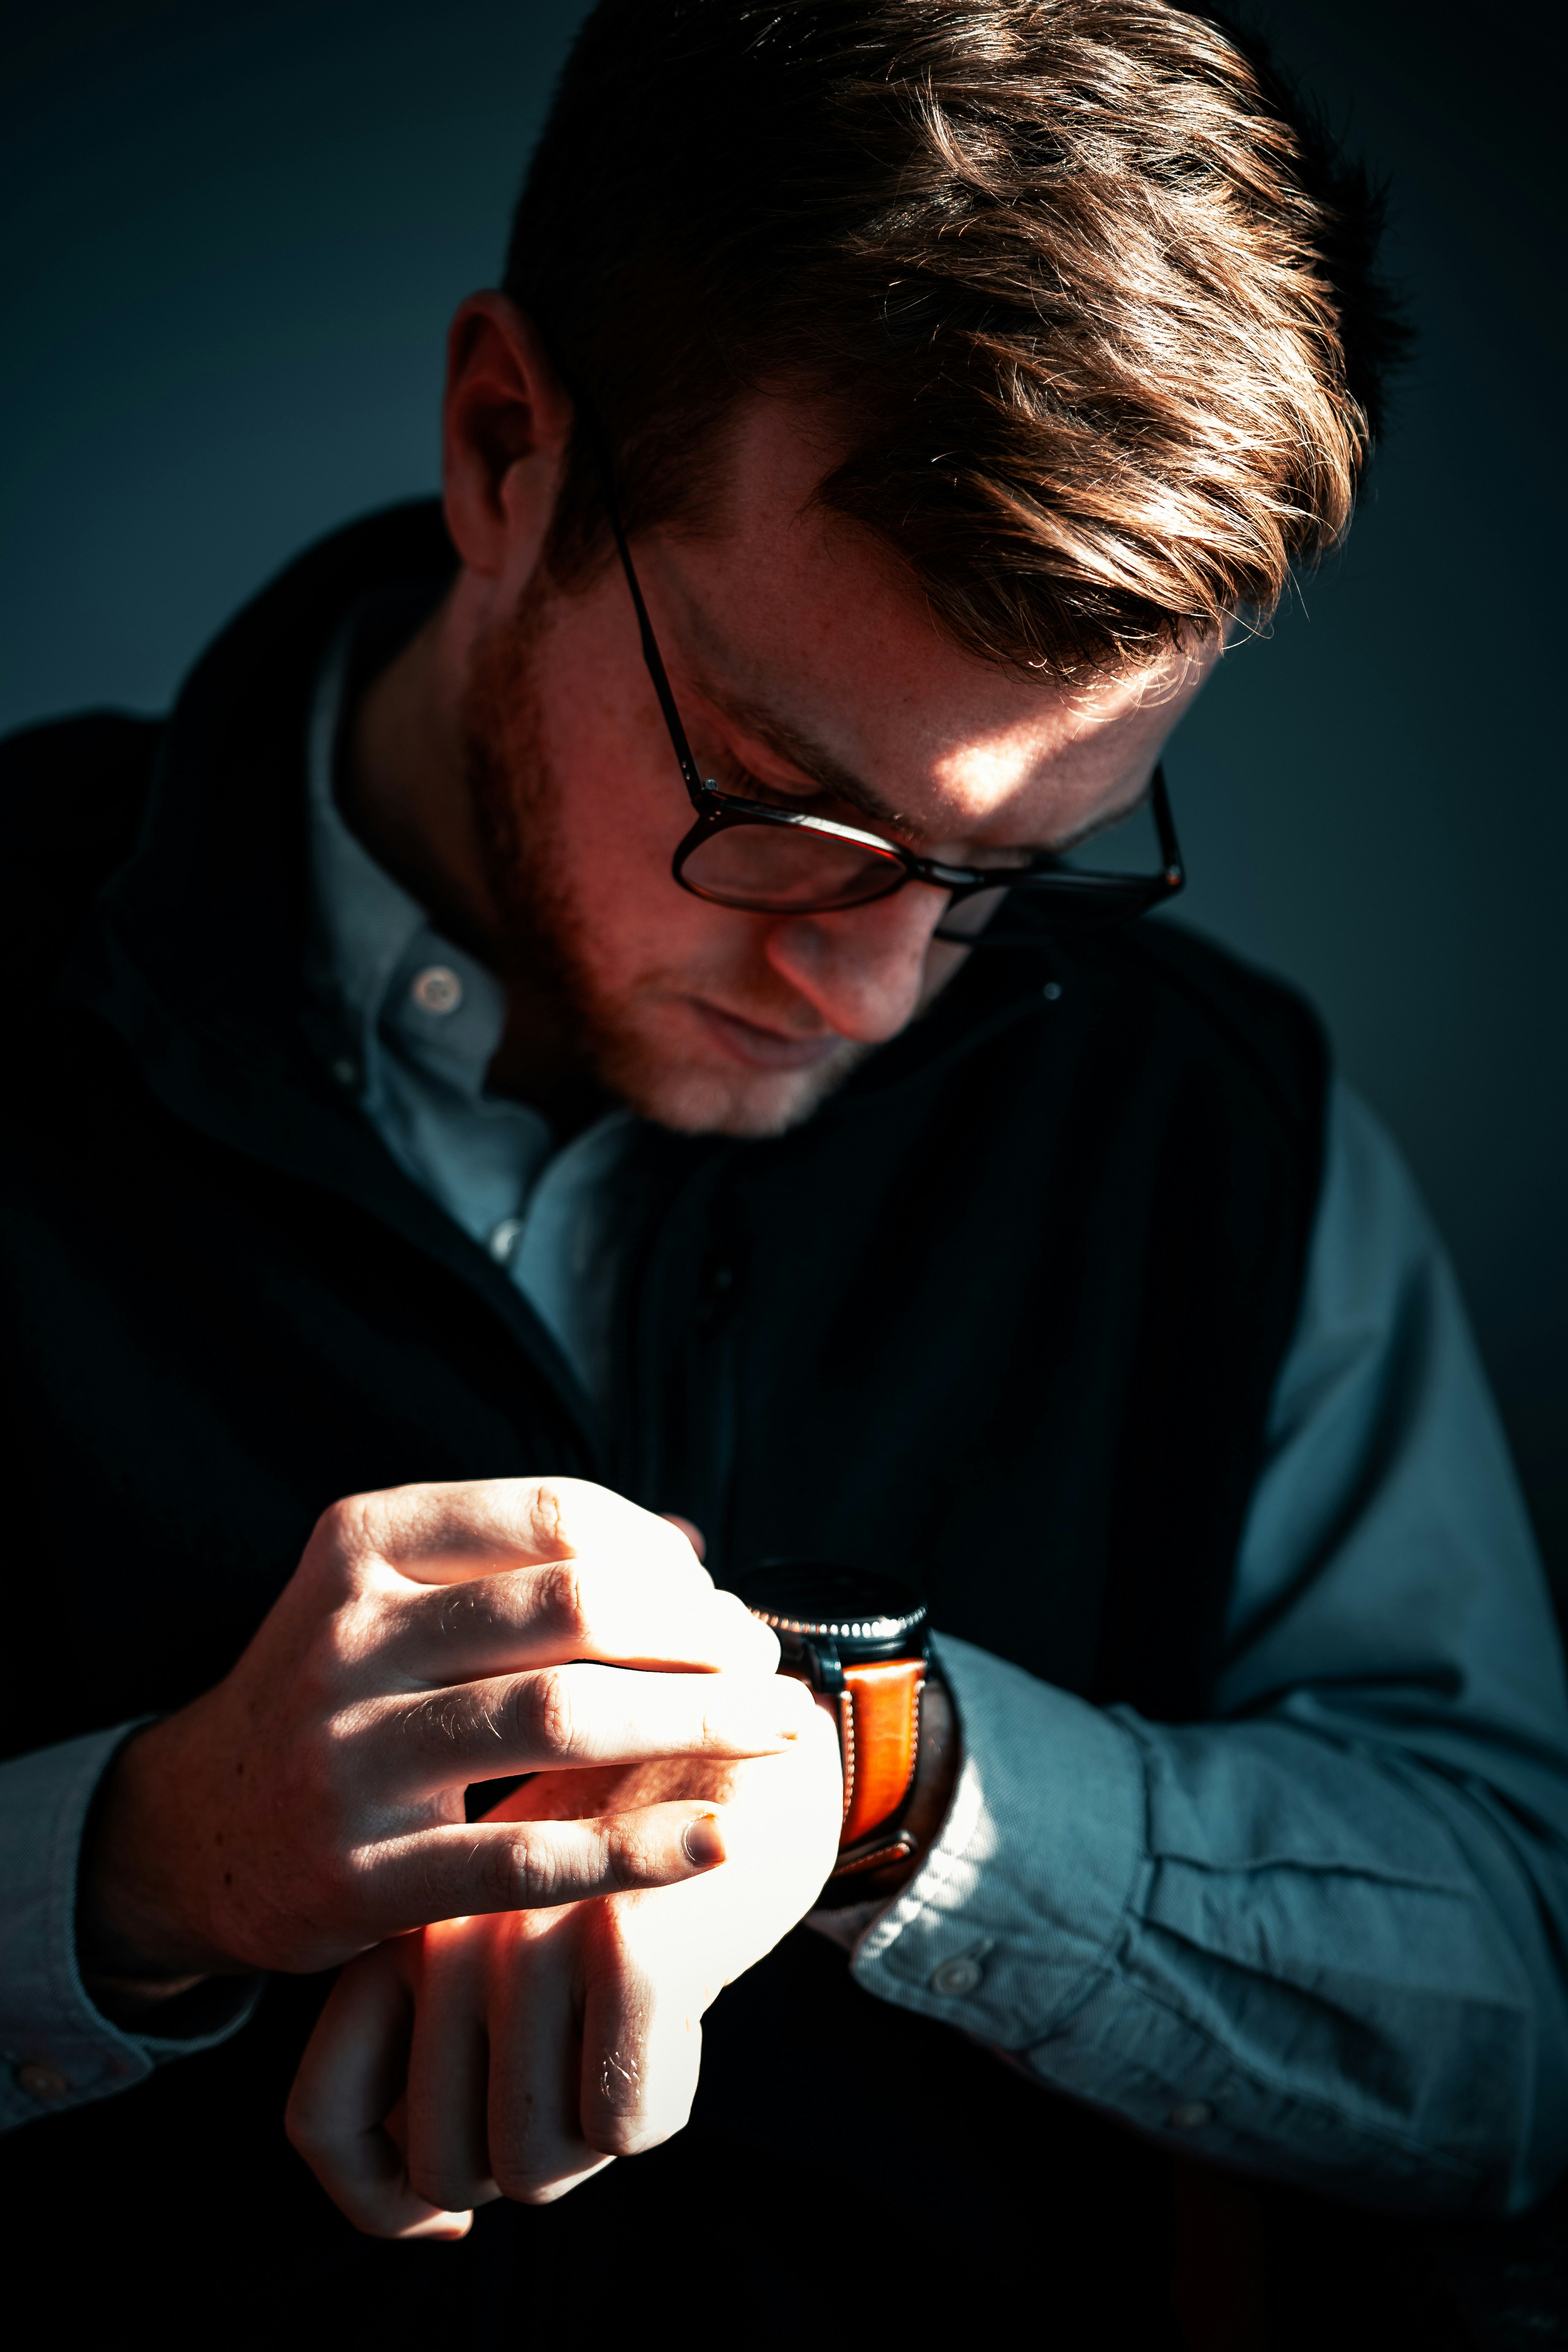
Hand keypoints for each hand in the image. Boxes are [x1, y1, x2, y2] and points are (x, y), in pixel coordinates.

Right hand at [78, 1478, 810, 1998]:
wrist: (194, 1829)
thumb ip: (527, 1561)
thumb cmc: (341, 1697)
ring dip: (696, 1721)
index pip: (555, 1515)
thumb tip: (683, 1541)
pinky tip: (717, 1840)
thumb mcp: (395, 1595)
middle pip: (574, 1607)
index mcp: (364, 1544)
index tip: (719, 1597)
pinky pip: (528, 1858)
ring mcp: (350, 1756)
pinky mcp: (362, 1875)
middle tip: (764, 1662)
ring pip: (562, 1716)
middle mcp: (350, 1636)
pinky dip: (639, 1848)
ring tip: (775, 1732)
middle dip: (697, 1633)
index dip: (662, 1554)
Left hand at [285, 1709, 844, 2236]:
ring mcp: (533, 1935)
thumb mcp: (516, 1927)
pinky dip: (667, 2097)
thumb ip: (444, 2031)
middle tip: (591, 2079)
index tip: (447, 2221)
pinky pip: (624, 2127)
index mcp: (405, 1924)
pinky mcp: (626, 1949)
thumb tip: (414, 2184)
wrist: (758, 1748)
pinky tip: (688, 2008)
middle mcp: (448, 1930)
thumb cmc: (638, 1856)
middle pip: (443, 2163)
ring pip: (532, 2160)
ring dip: (598, 2135)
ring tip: (639, 2035)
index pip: (324, 2115)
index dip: (377, 2201)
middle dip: (527, 2158)